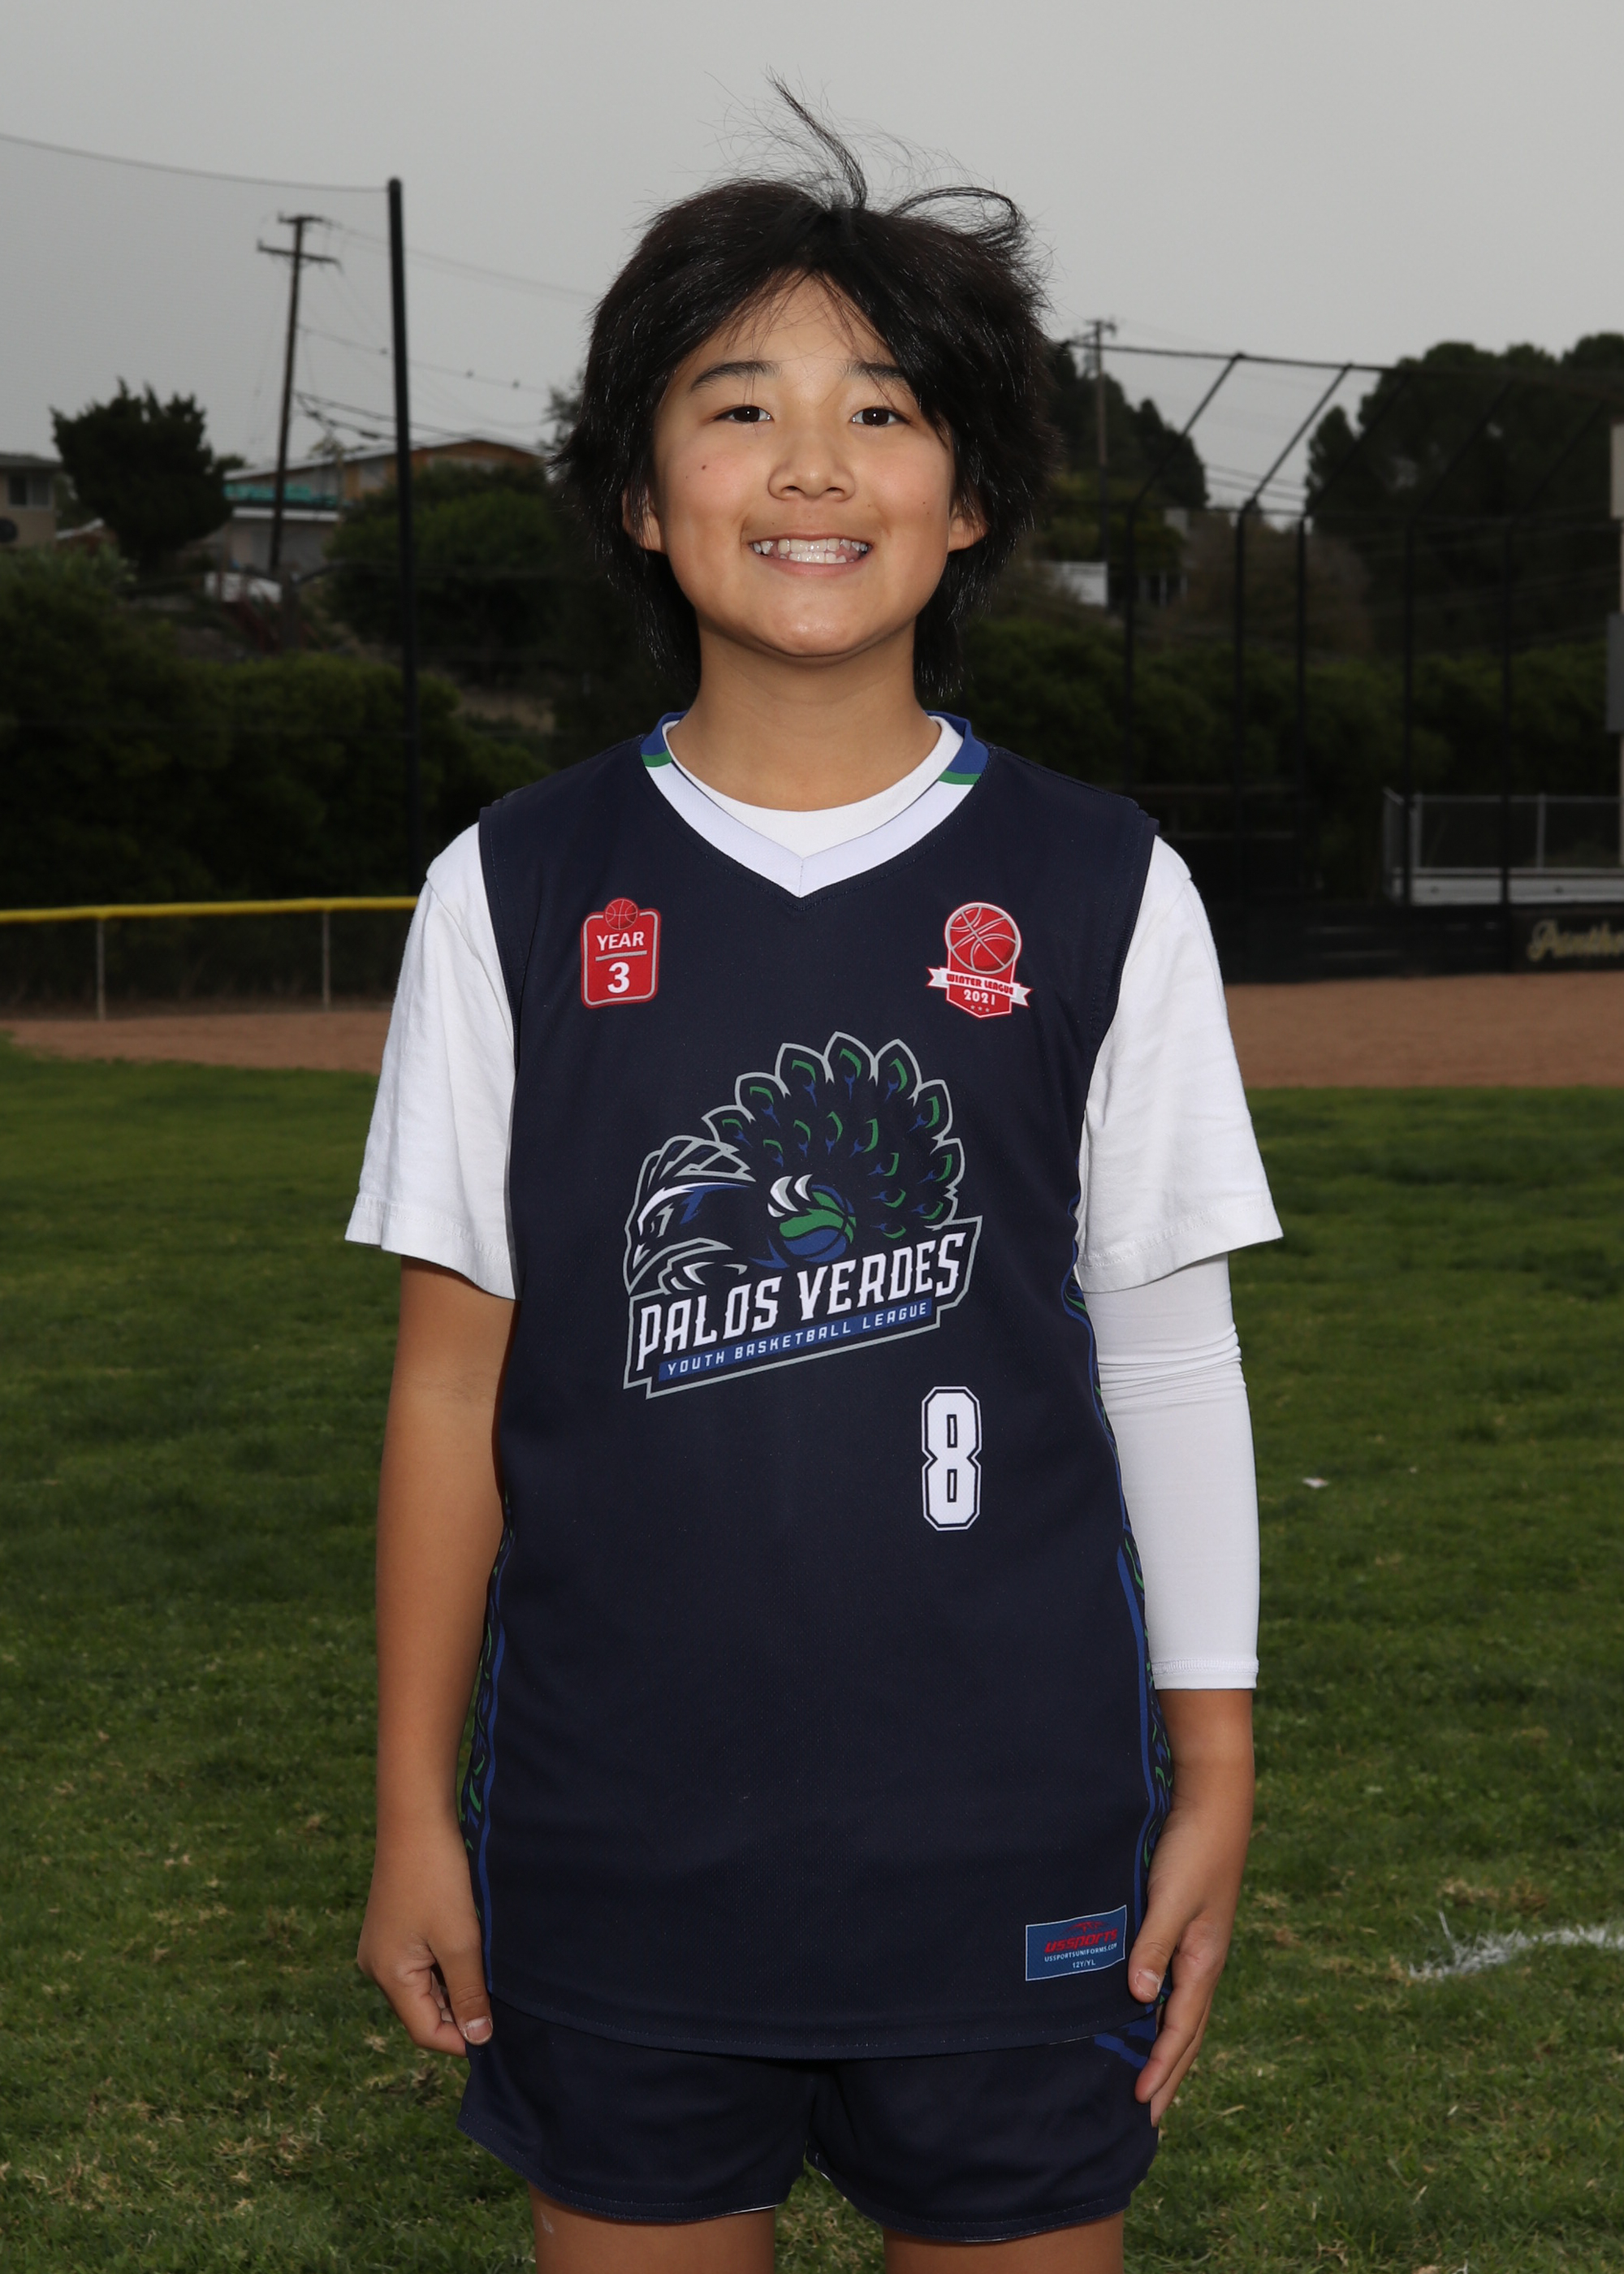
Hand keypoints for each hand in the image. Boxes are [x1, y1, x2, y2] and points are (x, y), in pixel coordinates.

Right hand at [357, 1812, 493, 2055]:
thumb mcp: (460, 1940)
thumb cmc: (437, 1877)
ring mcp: (384, 1946)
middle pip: (425, 2010)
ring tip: (485, 1963)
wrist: (416, 1817)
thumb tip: (478, 2040)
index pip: (425, 2031)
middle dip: (461, 2008)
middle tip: (499, 1994)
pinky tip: (471, 1944)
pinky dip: (448, 1961)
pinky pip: (423, 1961)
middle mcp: (378, 1966)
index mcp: (387, 1976)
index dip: (462, 2038)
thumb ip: (469, 1993)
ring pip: (426, 1985)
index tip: (499, 2030)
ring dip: (457, 1982)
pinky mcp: (394, 1927)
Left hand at [1126, 1690, 1253, 2125]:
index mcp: (1203, 1962)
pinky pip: (1179, 1988)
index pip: (1180, 2030)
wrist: (1215, 1804)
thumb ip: (1152, 1945)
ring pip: (1185, 2013)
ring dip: (1171, 2050)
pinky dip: (1168, 2015)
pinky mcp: (1191, 1930)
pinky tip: (1153, 2015)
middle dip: (1170, 2074)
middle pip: (1188, 2033)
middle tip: (1150, 2116)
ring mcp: (1200, 1948)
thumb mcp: (1170, 1897)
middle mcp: (1204, 1962)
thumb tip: (1139, 1999)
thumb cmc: (1191, 1849)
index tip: (1140, 2103)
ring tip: (1154, 2080)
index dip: (1160, 2067)